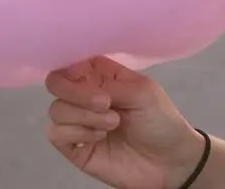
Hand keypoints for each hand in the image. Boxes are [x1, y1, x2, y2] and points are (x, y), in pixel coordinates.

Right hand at [46, 56, 206, 188]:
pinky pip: (56, 134)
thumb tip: (78, 81)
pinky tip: (99, 137)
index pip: (73, 62)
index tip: (87, 77)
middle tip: (105, 102)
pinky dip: (77, 133)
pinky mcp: (75, 147)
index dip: (72, 65)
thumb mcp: (143, 92)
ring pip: (56, 109)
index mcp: (103, 77)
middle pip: (56, 83)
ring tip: (113, 123)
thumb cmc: (161, 122)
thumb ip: (109, 83)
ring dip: (85, 115)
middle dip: (75, 91)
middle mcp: (86, 96)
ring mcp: (79, 122)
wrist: (169, 162)